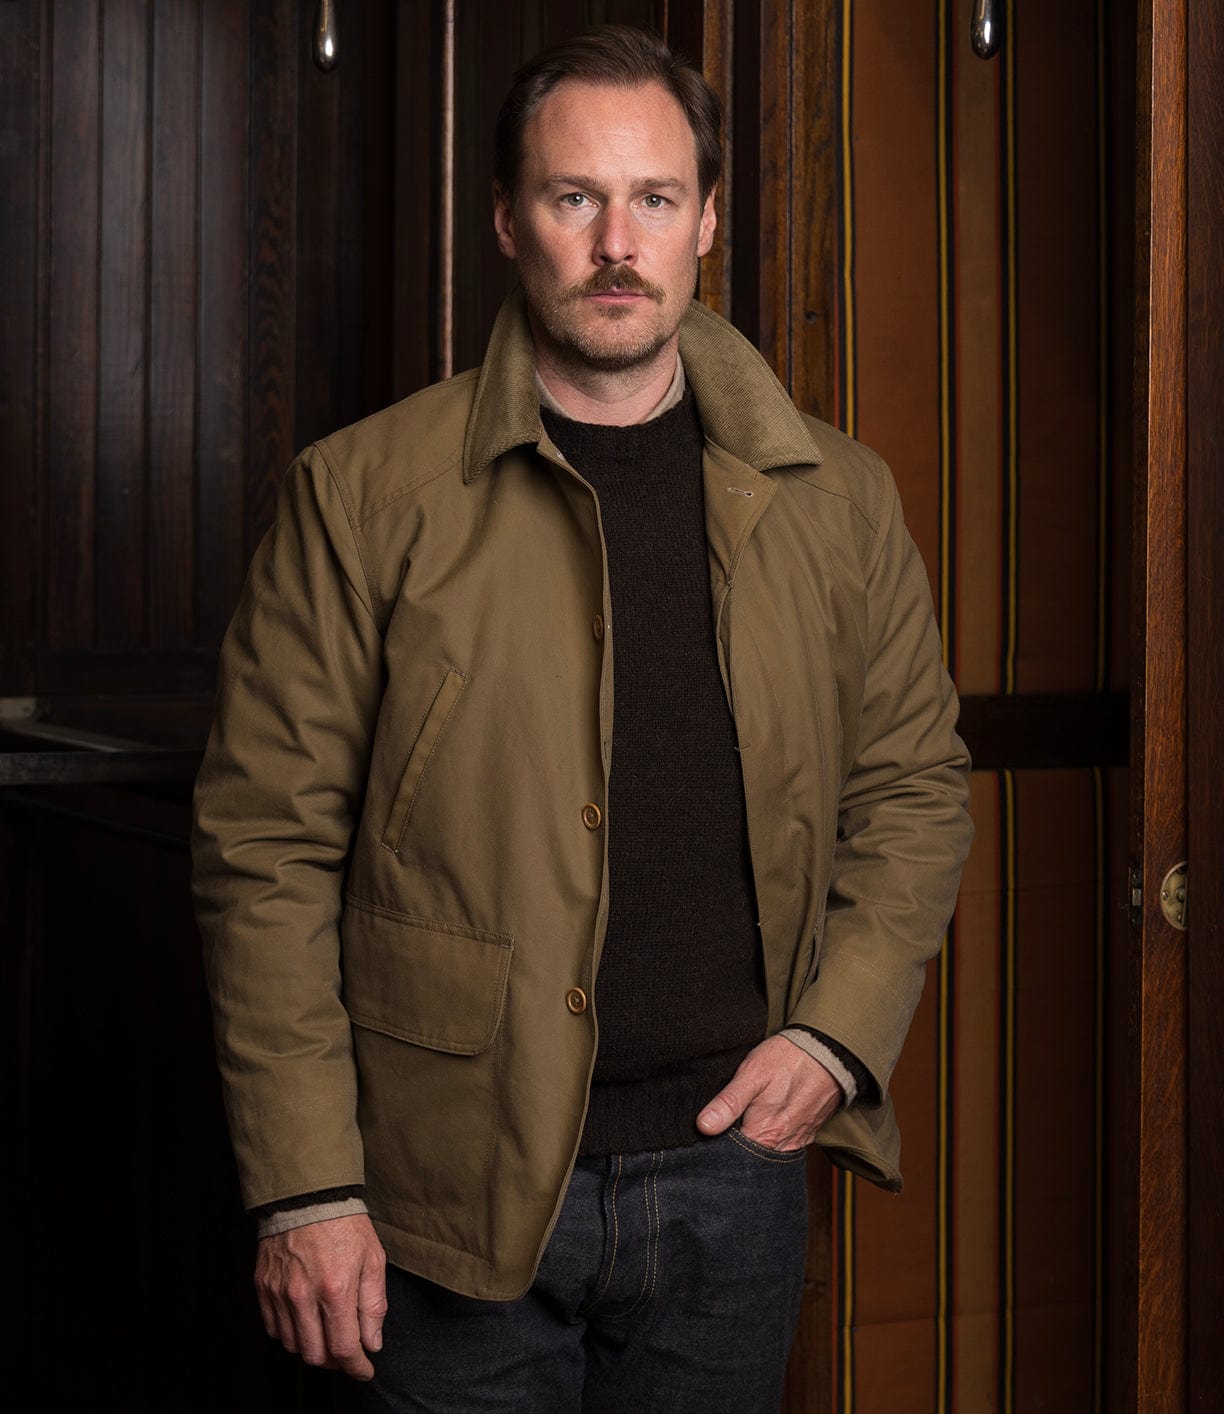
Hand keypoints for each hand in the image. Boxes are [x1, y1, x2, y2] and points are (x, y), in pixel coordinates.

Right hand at [255, 1214, 386, 1379]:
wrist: (308, 1195)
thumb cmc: (344, 1223)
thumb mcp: (373, 1258)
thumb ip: (374, 1305)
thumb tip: (372, 1342)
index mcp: (335, 1289)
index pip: (344, 1348)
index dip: (356, 1367)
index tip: (364, 1369)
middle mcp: (304, 1296)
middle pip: (315, 1355)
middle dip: (335, 1362)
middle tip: (347, 1353)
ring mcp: (279, 1293)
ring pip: (293, 1345)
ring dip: (312, 1349)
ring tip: (327, 1335)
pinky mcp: (263, 1287)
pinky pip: (273, 1328)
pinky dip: (290, 1334)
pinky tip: (305, 1323)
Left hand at [696, 1034, 841, 1149]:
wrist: (827, 1051)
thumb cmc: (787, 1059)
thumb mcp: (751, 1074)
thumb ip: (728, 1103)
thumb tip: (704, 1126)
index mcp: (764, 1134)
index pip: (733, 1156)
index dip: (718, 1145)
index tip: (709, 1132)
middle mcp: (782, 1144)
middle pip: (751, 1157)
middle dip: (736, 1146)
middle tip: (727, 1121)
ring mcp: (797, 1140)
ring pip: (767, 1152)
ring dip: (755, 1141)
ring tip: (747, 1119)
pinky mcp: (806, 1133)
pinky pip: (784, 1144)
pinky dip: (772, 1137)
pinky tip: (766, 1119)